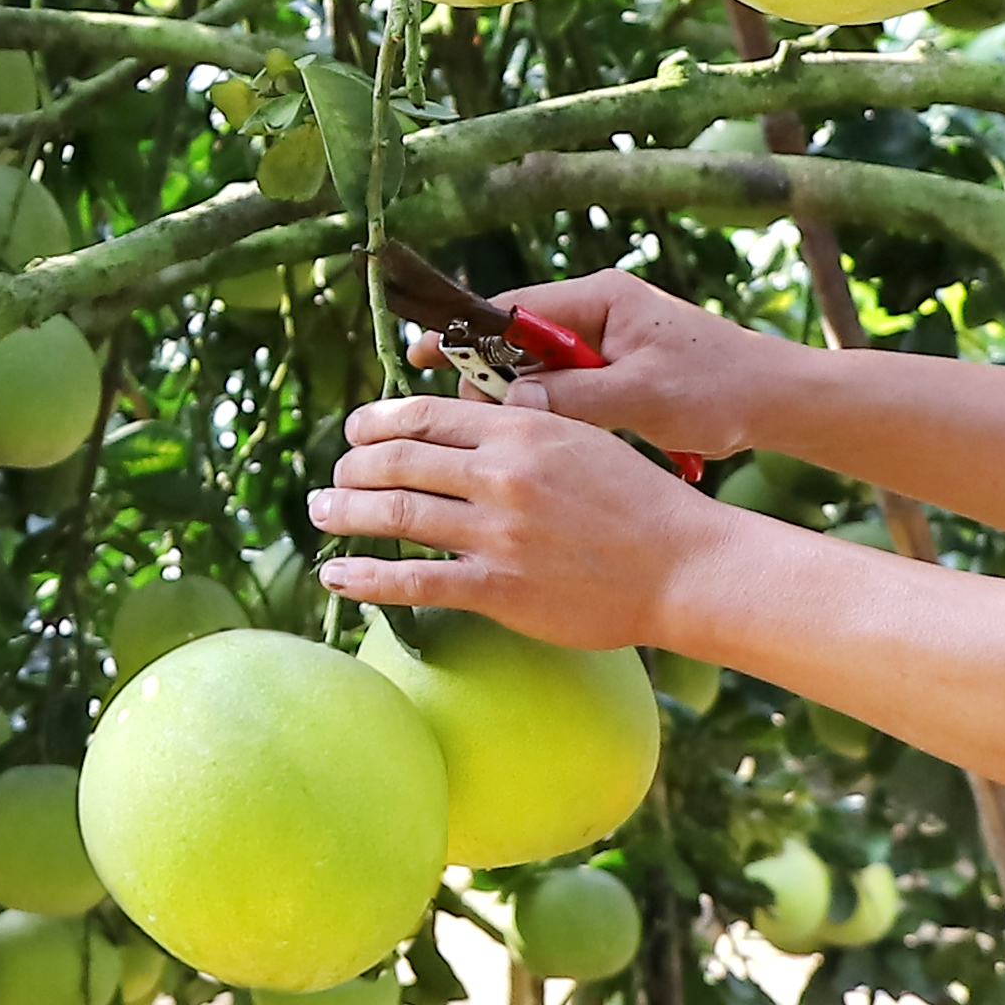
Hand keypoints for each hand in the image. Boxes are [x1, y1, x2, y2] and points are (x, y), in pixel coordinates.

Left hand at [307, 393, 727, 651]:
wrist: (683, 566)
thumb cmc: (640, 502)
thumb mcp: (583, 438)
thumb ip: (525, 426)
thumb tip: (478, 415)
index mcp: (521, 429)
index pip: (425, 415)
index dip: (376, 421)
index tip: (355, 431)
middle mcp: (502, 475)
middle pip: (398, 461)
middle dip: (352, 468)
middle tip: (332, 479)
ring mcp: (498, 534)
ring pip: (395, 516)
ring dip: (345, 513)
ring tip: (320, 513)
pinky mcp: (500, 588)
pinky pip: (415, 582)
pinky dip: (366, 578)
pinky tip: (337, 576)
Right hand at [480, 269, 781, 462]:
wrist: (779, 400)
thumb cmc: (720, 389)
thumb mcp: (642, 396)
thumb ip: (574, 396)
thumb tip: (509, 400)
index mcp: (602, 298)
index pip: (514, 308)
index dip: (465, 333)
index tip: (425, 354)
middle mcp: (599, 310)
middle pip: (520, 339)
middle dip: (491, 377)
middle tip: (470, 422)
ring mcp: (608, 339)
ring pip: (541, 367)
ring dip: (527, 400)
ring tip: (506, 438)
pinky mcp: (618, 368)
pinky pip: (567, 386)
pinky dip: (555, 411)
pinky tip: (548, 444)